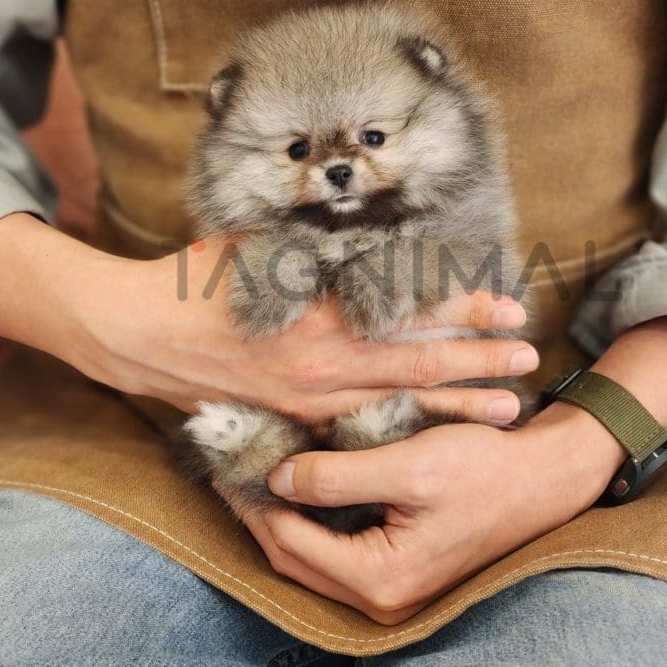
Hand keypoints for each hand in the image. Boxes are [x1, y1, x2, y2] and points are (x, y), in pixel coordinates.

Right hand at [0, 214, 538, 417]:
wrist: (137, 338)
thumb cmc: (196, 283)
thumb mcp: (259, 248)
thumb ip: (315, 246)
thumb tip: (365, 233)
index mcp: (320, 314)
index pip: (408, 314)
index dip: (462, 311)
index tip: (508, 306)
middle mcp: (324, 364)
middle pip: (418, 367)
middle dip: (479, 364)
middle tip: (529, 360)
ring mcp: (311, 400)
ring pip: (397, 405)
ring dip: (455, 405)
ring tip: (506, 411)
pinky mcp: (295, 420)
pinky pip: (358, 427)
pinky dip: (402, 428)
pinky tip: (433, 434)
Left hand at [245, 404, 621, 622]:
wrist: (541, 480)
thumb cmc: (484, 467)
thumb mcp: (410, 462)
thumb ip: (339, 475)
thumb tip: (276, 478)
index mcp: (381, 578)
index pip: (289, 541)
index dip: (253, 499)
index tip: (228, 458)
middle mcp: (381, 599)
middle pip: (293, 559)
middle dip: (258, 513)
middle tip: (232, 466)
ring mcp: (390, 593)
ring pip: (311, 560)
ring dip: (282, 519)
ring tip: (258, 471)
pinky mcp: (399, 576)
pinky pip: (336, 555)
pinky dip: (311, 524)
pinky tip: (301, 487)